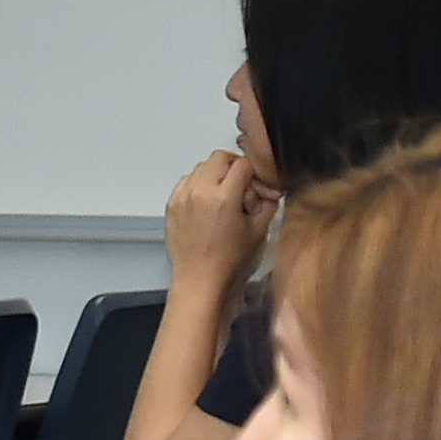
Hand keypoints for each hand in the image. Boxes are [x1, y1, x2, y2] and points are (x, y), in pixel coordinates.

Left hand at [162, 149, 276, 293]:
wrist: (200, 282)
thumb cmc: (228, 264)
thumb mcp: (258, 231)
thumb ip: (267, 203)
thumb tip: (269, 190)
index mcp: (223, 197)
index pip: (243, 164)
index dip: (256, 173)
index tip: (260, 185)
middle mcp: (199, 192)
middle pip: (219, 157)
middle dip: (235, 166)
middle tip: (245, 185)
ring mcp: (182, 197)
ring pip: (201, 167)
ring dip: (216, 174)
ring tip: (226, 196)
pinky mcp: (171, 205)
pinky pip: (186, 181)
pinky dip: (199, 185)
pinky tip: (209, 203)